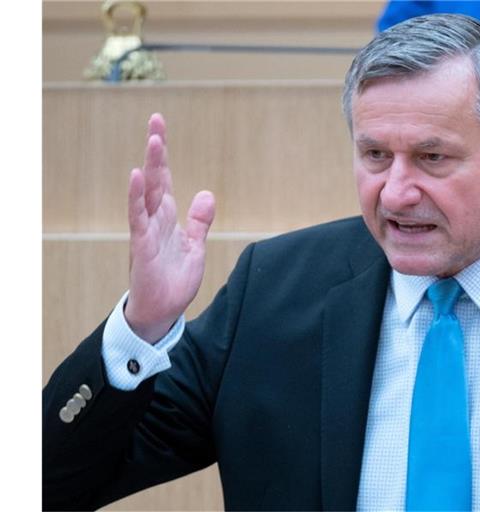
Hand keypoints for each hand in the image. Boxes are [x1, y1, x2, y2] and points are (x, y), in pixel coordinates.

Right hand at [124, 113, 215, 342]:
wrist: (162, 311)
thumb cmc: (173, 280)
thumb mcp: (194, 246)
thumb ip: (199, 221)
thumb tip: (206, 193)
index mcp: (167, 218)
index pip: (165, 180)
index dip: (163, 156)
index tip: (159, 128)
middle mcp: (154, 219)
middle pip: (155, 177)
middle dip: (156, 150)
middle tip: (156, 120)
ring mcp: (146, 230)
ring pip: (147, 192)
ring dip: (150, 166)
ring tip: (154, 139)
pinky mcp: (141, 245)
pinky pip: (137, 217)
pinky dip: (137, 197)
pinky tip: (136, 176)